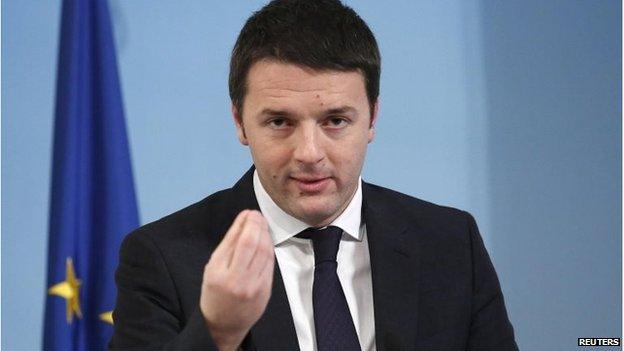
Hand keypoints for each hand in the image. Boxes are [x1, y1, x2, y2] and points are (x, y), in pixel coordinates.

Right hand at [200, 210, 274, 350]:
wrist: (224, 324)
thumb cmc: (215, 294)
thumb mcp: (212, 270)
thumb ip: (227, 247)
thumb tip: (242, 223)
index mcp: (217, 272)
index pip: (235, 240)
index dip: (244, 223)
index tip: (247, 213)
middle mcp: (235, 279)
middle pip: (251, 243)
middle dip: (256, 224)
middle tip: (256, 215)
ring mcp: (252, 286)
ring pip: (264, 251)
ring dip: (264, 234)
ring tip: (262, 224)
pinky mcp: (264, 290)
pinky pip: (269, 263)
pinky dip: (269, 248)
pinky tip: (266, 240)